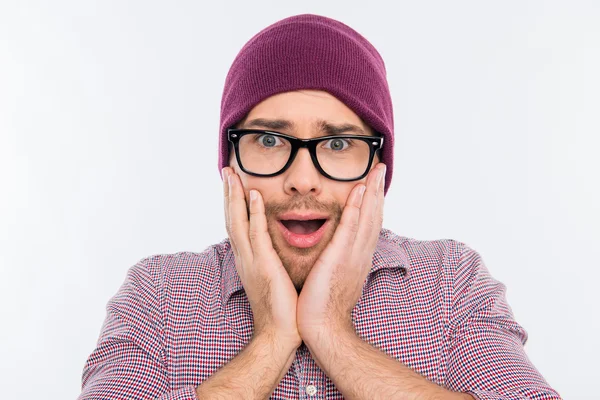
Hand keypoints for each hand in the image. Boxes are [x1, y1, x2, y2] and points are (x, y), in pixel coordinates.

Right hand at [222, 167, 300, 347]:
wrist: (279, 334)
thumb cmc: (281, 310)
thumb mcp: (272, 280)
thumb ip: (269, 262)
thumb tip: (273, 253)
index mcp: (248, 260)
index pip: (238, 226)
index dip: (234, 204)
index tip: (234, 184)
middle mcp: (245, 257)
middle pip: (231, 219)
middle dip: (228, 194)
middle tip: (226, 170)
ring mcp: (251, 260)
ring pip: (238, 221)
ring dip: (234, 196)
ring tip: (232, 174)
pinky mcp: (264, 265)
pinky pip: (257, 233)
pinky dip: (254, 213)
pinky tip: (254, 195)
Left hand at [297, 164, 385, 344]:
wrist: (324, 328)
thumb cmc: (325, 306)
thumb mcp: (338, 277)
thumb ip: (341, 260)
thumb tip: (339, 250)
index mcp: (359, 257)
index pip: (370, 224)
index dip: (374, 202)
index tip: (375, 183)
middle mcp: (361, 254)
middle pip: (374, 217)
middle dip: (378, 191)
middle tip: (380, 168)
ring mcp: (352, 255)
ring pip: (366, 218)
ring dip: (371, 193)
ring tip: (375, 172)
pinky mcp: (339, 258)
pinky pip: (349, 229)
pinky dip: (356, 209)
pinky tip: (358, 192)